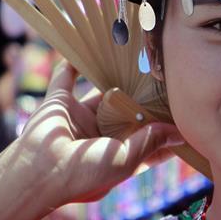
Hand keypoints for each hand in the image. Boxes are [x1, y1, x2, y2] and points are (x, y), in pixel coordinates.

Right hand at [15, 60, 182, 206]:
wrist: (38, 171)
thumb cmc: (84, 173)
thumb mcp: (125, 160)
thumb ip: (150, 143)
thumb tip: (179, 133)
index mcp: (116, 153)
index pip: (146, 139)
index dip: (162, 128)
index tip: (183, 111)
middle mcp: (99, 135)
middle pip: (125, 112)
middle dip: (140, 98)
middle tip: (163, 76)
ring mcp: (78, 118)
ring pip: (100, 92)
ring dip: (113, 78)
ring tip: (133, 57)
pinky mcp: (58, 103)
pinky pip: (64, 78)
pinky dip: (71, 63)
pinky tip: (86, 46)